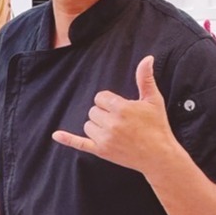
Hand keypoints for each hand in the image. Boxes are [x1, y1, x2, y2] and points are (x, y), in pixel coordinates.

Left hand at [52, 55, 179, 174]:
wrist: (159, 156)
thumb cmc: (157, 126)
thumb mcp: (153, 100)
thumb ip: (145, 78)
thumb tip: (147, 58)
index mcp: (121, 108)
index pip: (100, 97)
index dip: (110, 102)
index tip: (122, 109)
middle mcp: (111, 123)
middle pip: (93, 110)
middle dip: (104, 113)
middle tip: (122, 121)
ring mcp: (105, 139)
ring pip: (88, 124)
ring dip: (97, 125)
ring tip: (116, 131)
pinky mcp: (101, 151)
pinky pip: (80, 144)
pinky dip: (67, 139)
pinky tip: (56, 135)